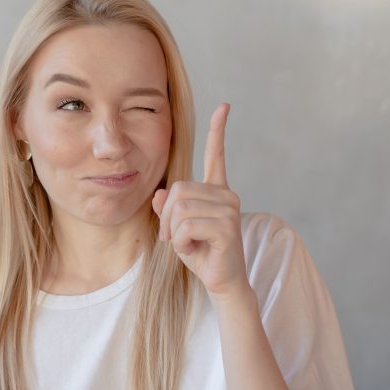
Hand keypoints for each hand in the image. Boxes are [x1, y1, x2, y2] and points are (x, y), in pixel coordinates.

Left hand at [153, 103, 249, 299]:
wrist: (222, 283)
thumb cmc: (202, 254)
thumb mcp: (177, 230)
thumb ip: (168, 210)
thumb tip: (160, 195)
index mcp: (217, 191)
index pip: (215, 155)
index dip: (218, 131)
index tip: (224, 106)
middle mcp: (227, 195)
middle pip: (178, 190)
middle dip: (167, 217)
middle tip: (174, 239)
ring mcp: (230, 209)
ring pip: (180, 209)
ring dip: (174, 232)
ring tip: (187, 245)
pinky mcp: (227, 227)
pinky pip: (187, 226)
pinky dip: (182, 243)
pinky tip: (195, 250)